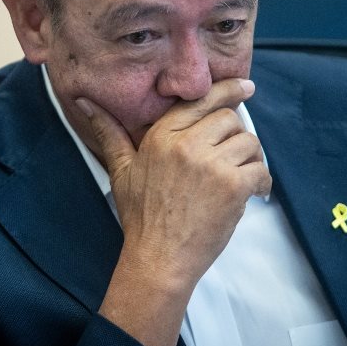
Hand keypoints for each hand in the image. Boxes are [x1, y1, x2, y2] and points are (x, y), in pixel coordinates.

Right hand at [77, 77, 270, 288]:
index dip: (228, 89)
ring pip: (248, 142)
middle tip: (232, 154)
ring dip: (250, 157)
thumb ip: (109, 132)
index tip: (245, 86)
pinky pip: (260, 169)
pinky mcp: (232, 187)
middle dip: (235, 134)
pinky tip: (254, 191)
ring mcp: (211, 165)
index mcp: (162, 135)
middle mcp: (188, 144)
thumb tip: (84, 102)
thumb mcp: (121, 169)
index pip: (201, 99)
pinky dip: (262, 180)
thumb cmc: (141, 214)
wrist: (159, 258)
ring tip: (242, 173)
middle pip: (229, 118)